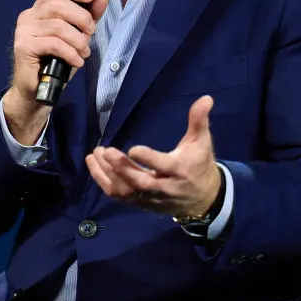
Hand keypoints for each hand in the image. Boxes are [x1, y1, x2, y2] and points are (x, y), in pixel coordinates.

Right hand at [2, 0, 108, 142]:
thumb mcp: (77, 37)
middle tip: (90, 33)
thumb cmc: (57, 62)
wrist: (37, 90)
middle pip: (58, 4)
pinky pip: (53, 43)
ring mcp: (24, 30)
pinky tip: (76, 61)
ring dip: (78, 40)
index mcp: (40, 9)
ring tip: (83, 53)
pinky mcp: (23, 46)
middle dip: (81, 18)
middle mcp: (29, 15)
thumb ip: (88, 17)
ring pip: (58, 25)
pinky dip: (70, 53)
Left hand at [86, 95, 221, 217]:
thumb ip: (199, 120)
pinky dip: (104, 181)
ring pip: (127, 191)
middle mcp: (165, 188)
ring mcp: (151, 198)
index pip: (164, 167)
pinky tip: (94, 164)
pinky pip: (120, 196)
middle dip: (122, 168)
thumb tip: (206, 98)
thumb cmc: (199, 164)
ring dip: (108, 174)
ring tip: (95, 154)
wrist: (204, 198)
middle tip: (106, 151)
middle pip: (141, 183)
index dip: (149, 160)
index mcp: (180, 171)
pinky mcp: (141, 203)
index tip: (133, 149)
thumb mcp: (202, 142)